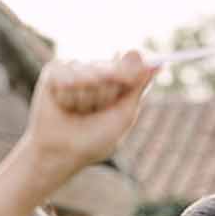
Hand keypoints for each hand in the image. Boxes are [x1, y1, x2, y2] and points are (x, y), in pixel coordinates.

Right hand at [22, 53, 156, 189]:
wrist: (62, 152)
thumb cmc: (95, 139)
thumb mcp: (123, 115)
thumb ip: (138, 88)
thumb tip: (159, 64)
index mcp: (118, 82)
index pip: (131, 63)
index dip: (129, 71)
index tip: (128, 80)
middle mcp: (99, 72)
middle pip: (111, 67)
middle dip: (106, 93)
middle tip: (96, 111)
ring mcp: (77, 70)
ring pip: (88, 71)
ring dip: (84, 98)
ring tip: (77, 112)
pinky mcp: (55, 72)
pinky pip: (67, 73)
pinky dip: (67, 94)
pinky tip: (63, 106)